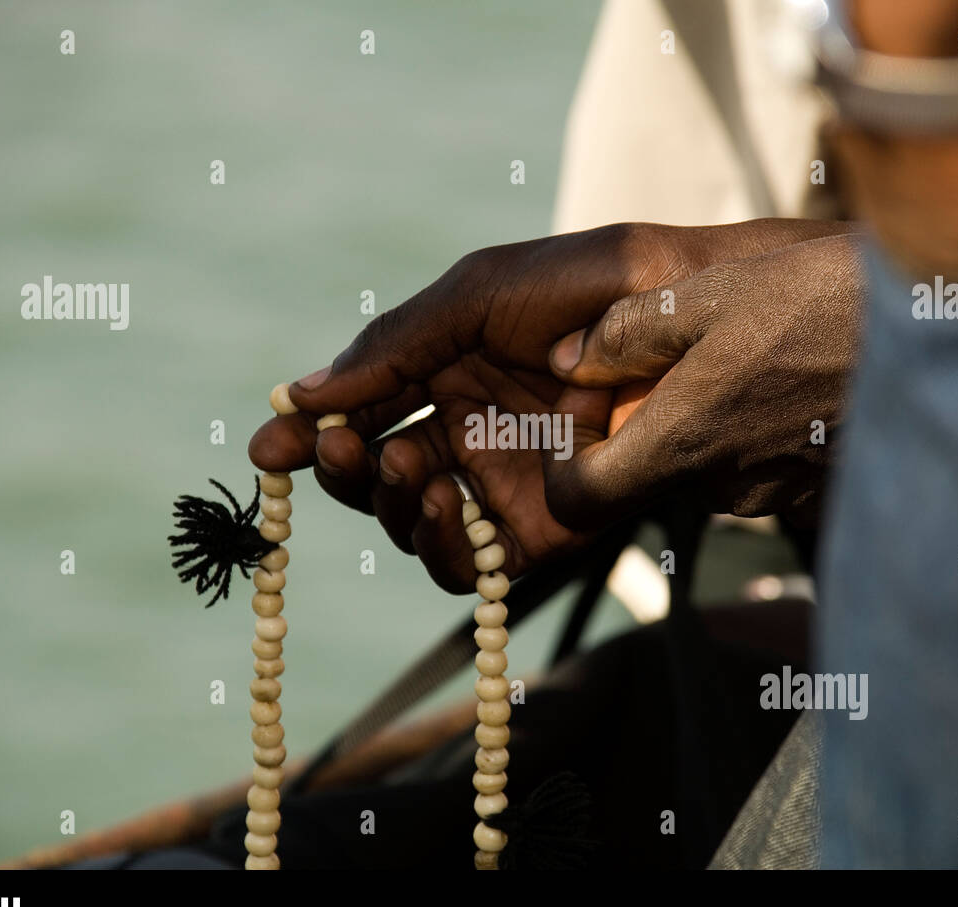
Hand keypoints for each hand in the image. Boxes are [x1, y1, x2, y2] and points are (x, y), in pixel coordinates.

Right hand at [249, 220, 855, 590]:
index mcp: (442, 371)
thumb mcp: (479, 292)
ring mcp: (497, 485)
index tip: (268, 446)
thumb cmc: (590, 289)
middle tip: (342, 448)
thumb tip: (303, 392)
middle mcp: (462, 432)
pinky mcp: (537, 534)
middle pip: (371, 474)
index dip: (309, 432)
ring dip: (386, 501)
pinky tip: (444, 502)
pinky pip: (464, 566)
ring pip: (407, 521)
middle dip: (342, 468)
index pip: (358, 411)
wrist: (688, 325)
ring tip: (405, 465)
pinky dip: (437, 545)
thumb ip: (395, 343)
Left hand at [543, 232, 864, 530]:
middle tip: (677, 358)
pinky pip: (764, 472)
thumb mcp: (705, 295)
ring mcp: (776, 498)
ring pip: (707, 470)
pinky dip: (760, 436)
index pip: (579, 498)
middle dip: (647, 425)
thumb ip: (623, 334)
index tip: (584, 412)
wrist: (946, 326)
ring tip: (749, 357)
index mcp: (680, 443)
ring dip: (708, 425)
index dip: (566, 461)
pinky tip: (793, 383)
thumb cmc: (818, 299)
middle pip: (649, 475)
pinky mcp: (821, 493)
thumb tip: (566, 362)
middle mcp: (721, 488)